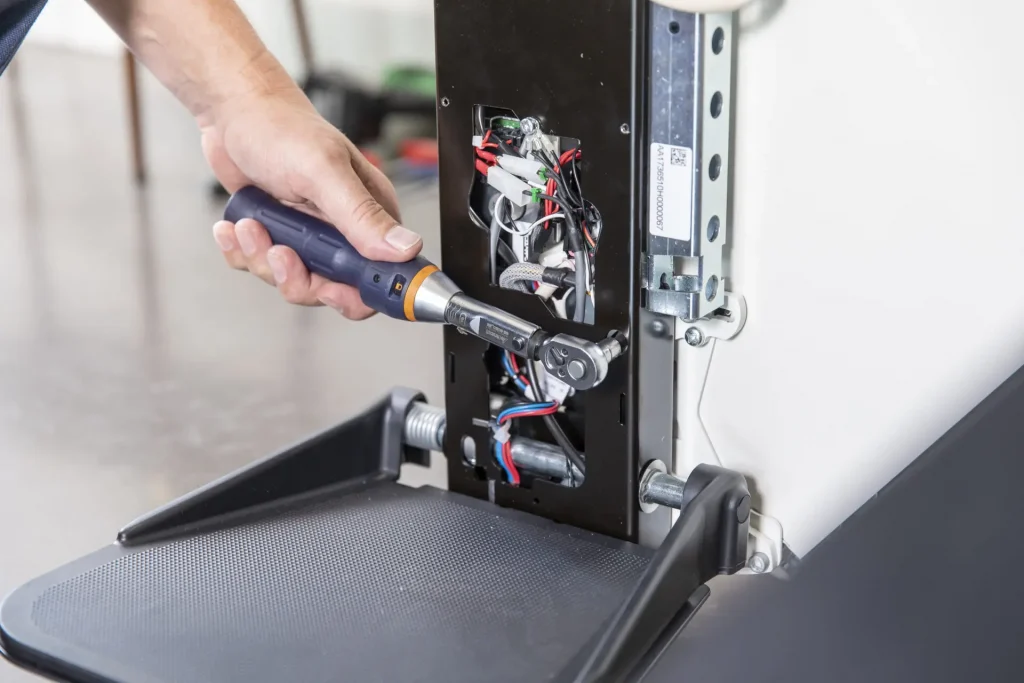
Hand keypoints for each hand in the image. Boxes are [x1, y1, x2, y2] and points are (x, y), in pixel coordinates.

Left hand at [204, 86, 421, 319]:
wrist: (232, 112)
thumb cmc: (280, 127)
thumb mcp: (323, 171)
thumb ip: (361, 215)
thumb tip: (404, 249)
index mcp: (371, 213)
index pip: (383, 273)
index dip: (363, 292)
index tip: (331, 291)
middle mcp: (344, 229)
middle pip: (334, 289)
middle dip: (297, 276)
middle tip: (280, 251)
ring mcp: (310, 236)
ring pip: (293, 282)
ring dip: (262, 259)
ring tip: (250, 225)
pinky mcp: (279, 236)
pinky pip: (263, 268)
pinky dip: (243, 252)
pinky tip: (237, 225)